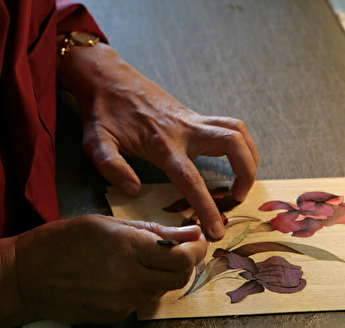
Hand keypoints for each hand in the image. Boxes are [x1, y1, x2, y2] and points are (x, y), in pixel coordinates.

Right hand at [14, 215, 205, 323]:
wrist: (29, 275)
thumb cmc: (65, 241)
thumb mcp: (109, 224)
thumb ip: (154, 230)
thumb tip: (189, 231)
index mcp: (128, 248)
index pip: (181, 257)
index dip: (196, 249)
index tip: (197, 241)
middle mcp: (129, 278)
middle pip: (180, 277)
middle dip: (187, 263)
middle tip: (179, 249)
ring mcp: (122, 301)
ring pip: (163, 289)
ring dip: (166, 274)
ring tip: (149, 259)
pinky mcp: (115, 315)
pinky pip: (144, 300)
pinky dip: (147, 286)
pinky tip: (130, 274)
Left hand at [57, 43, 258, 238]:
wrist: (108, 79)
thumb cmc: (102, 113)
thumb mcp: (95, 142)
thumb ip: (111, 167)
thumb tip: (134, 190)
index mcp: (161, 143)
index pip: (192, 179)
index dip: (207, 207)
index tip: (216, 230)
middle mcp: (185, 129)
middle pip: (232, 143)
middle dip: (246, 173)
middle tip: (237, 198)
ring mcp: (192, 120)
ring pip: (237, 131)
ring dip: (249, 156)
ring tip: (242, 181)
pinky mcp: (194, 116)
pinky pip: (228, 126)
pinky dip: (240, 144)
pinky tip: (234, 159)